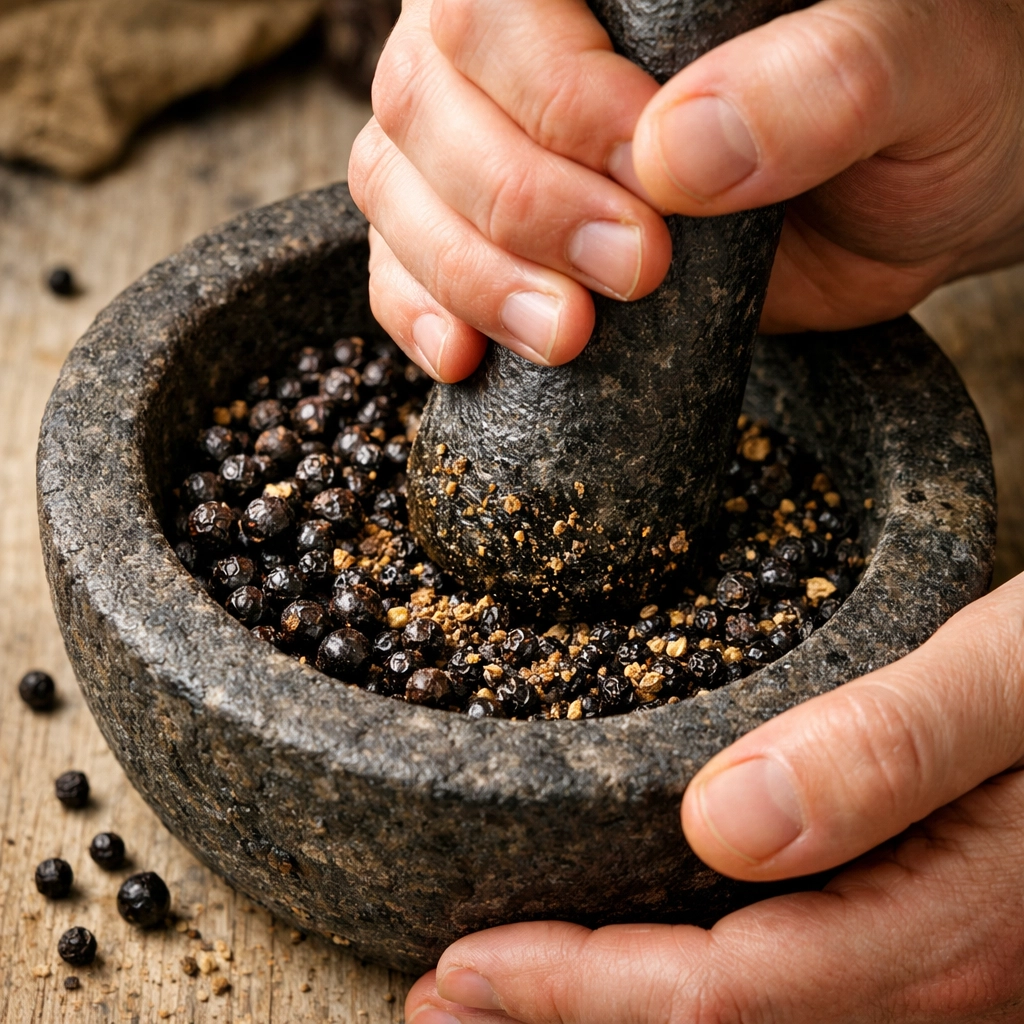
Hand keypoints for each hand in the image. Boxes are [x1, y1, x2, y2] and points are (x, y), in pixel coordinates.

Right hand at [349, 0, 1023, 380]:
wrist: (921, 195)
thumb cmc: (929, 100)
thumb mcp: (915, 65)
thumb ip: (820, 83)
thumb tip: (678, 152)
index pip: (499, 7)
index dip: (552, 101)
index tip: (648, 191)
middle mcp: (531, 42)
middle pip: (426, 99)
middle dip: (515, 206)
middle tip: (627, 273)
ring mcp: (502, 139)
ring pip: (398, 186)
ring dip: (467, 274)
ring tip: (563, 336)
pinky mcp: (502, 238)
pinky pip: (403, 264)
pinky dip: (419, 313)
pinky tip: (463, 359)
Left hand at [405, 573, 1023, 1022]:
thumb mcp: (1007, 680)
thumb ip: (884, 750)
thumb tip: (723, 823)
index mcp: (936, 934)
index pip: (714, 1000)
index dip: (573, 994)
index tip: (460, 964)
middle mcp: (928, 990)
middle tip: (430, 1008)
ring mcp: (931, 988)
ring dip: (600, 1022)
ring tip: (483, 1004)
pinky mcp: (921, 954)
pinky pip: (780, 1000)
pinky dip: (673, 994)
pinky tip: (617, 964)